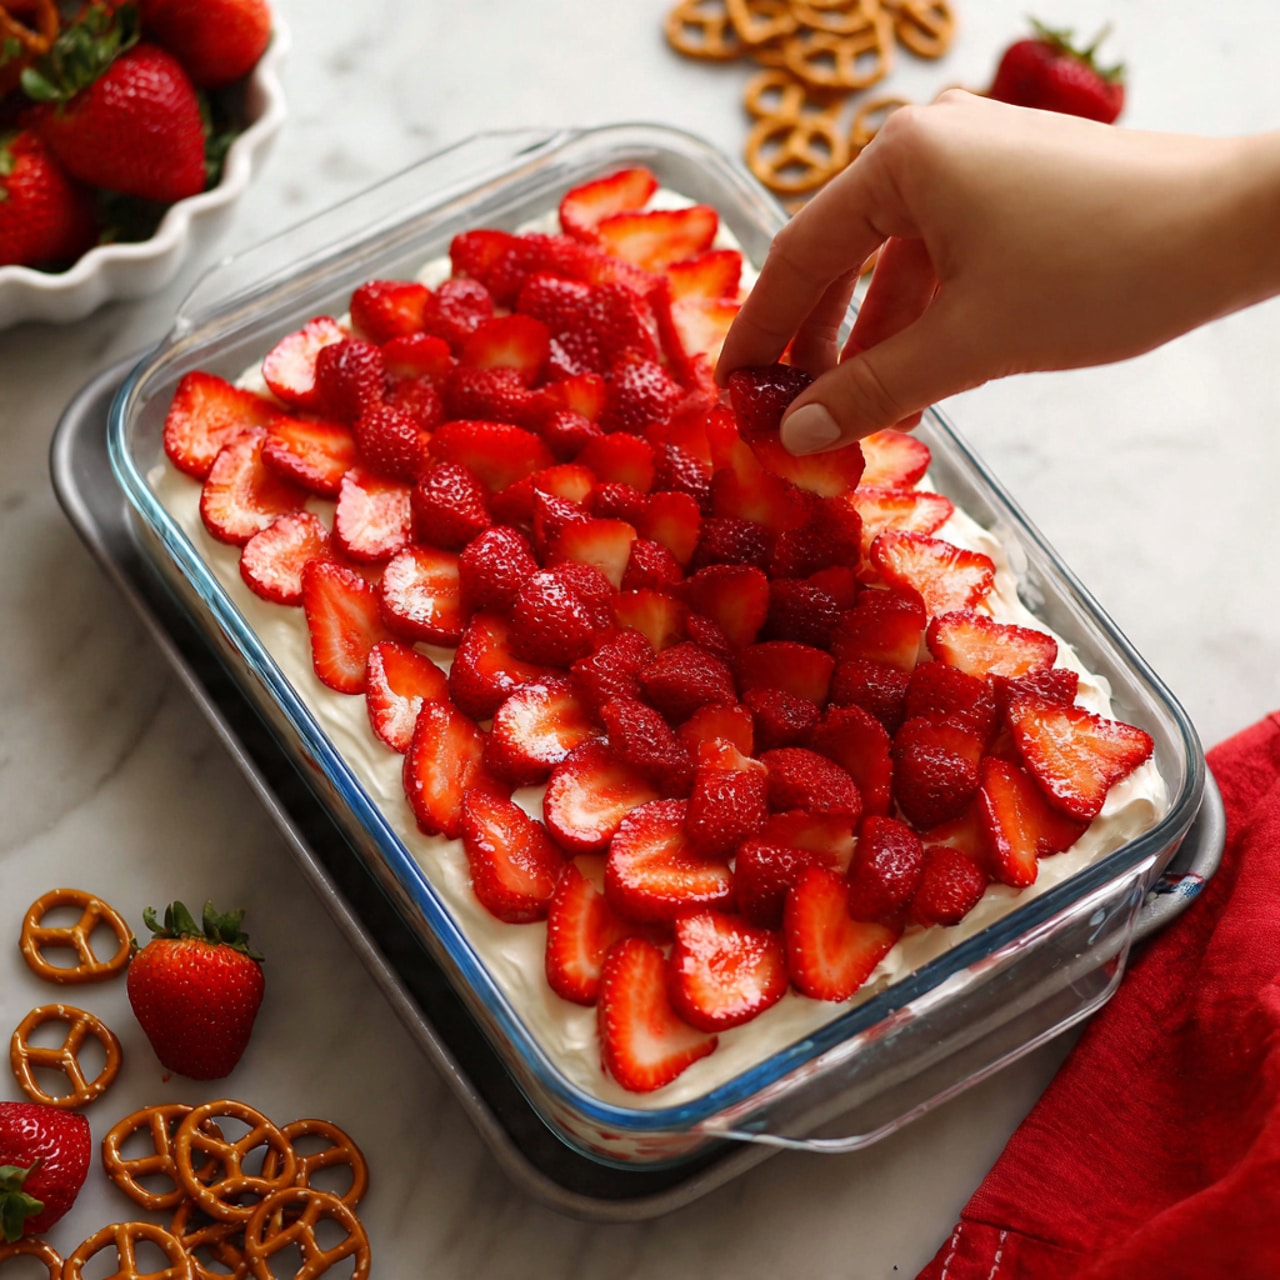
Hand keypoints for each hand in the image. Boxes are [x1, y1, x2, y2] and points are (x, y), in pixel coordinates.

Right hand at [717, 91, 1279, 453]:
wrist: (1240, 226)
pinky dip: (920, 326)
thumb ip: (870, 388)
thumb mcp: (970, 342)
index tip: (732, 393)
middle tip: (788, 415)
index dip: (760, 333)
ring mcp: (971, 166)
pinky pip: (940, 267)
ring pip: (892, 271)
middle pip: (839, 260)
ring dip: (870, 346)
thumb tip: (794, 434)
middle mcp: (926, 147)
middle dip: (814, 346)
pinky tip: (913, 387)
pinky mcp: (1010, 193)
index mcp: (901, 160)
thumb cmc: (1103, 268)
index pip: (798, 256)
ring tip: (853, 420)